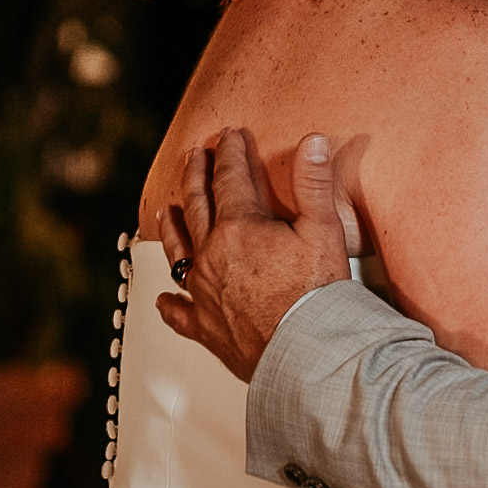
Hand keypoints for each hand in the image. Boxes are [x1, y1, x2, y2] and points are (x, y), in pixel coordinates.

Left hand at [156, 129, 350, 381]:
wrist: (307, 352)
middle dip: (195, 175)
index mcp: (240, 227)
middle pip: (197, 205)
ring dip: (171, 227)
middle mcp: (213, 255)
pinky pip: (179, 312)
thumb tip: (312, 142)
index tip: (230, 135)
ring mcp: (204, 291)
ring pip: (178, 251)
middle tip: (194, 156)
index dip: (231, 152)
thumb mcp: (324, 229)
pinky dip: (170, 305)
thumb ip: (314, 183)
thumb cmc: (318, 294)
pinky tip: (163, 300)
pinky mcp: (205, 326)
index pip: (230, 178)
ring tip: (166, 211)